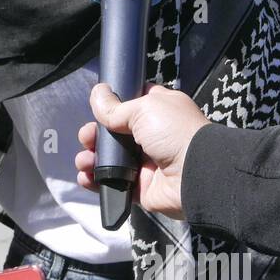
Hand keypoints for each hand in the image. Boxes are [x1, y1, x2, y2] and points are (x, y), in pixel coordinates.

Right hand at [75, 83, 210, 218]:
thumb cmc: (175, 133)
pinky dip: (96, 181)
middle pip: (113, 133)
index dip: (112, 105)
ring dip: (91, 157)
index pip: (130, 104)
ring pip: (109, 159)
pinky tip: (86, 177)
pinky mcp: (139, 187)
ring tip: (84, 160)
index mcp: (158, 111)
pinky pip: (112, 183)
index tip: (97, 108)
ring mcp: (144, 162)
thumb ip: (115, 106)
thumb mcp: (144, 108)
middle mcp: (151, 136)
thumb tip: (96, 93)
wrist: (195, 175)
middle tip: (87, 137)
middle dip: (94, 134)